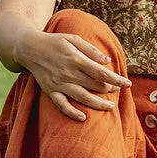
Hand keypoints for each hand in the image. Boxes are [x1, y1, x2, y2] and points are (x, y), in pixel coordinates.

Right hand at [16, 29, 130, 120]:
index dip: (116, 79)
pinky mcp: (50, 91)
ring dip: (98, 104)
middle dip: (109, 89)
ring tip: (110, 107)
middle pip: (94, 85)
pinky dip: (72, 113)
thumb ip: (91, 50)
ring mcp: (59, 83)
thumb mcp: (74, 39)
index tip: (127, 83)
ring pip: (82, 97)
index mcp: (76, 59)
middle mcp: (68, 73)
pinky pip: (62, 105)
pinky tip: (83, 118)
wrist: (29, 48)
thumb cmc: (55, 42)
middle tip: (119, 90)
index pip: (101, 73)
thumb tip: (107, 61)